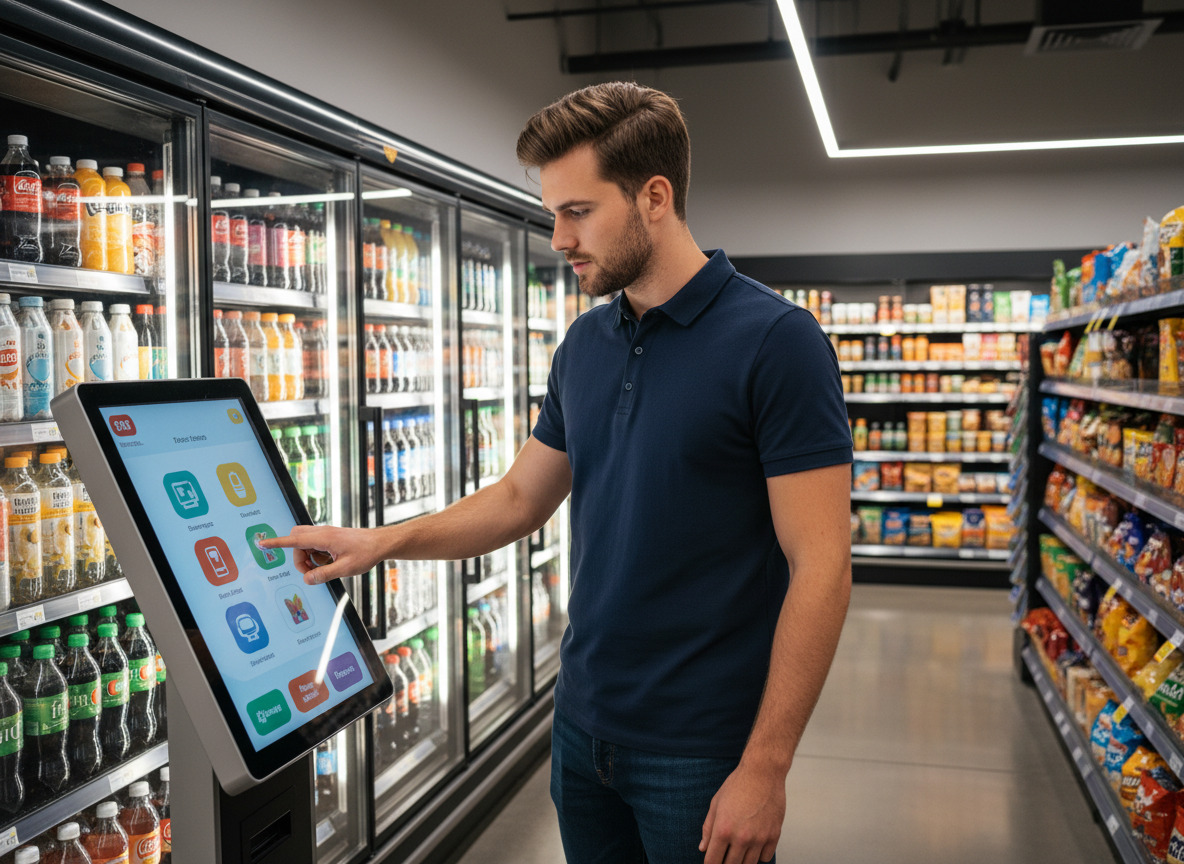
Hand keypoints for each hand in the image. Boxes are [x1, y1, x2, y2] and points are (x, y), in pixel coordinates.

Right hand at [258, 525, 384, 584]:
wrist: (380, 543)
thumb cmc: (366, 553)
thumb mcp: (345, 569)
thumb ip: (324, 575)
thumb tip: (306, 579)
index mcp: (324, 538)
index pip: (294, 540)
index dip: (277, 543)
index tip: (262, 543)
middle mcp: (322, 532)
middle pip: (296, 540)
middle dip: (297, 557)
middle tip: (311, 571)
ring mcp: (325, 534)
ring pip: (304, 543)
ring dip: (307, 558)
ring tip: (324, 568)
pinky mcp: (329, 537)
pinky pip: (313, 545)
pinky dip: (315, 556)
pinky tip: (330, 563)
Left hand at [699, 762, 784, 863]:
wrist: (763, 773)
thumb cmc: (738, 785)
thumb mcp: (716, 804)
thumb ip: (708, 828)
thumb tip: (703, 848)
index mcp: (723, 829)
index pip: (713, 861)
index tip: (711, 863)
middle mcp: (741, 837)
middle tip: (725, 857)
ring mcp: (759, 838)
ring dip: (742, 861)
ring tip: (738, 850)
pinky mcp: (774, 836)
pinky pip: (765, 857)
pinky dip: (759, 855)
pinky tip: (754, 844)